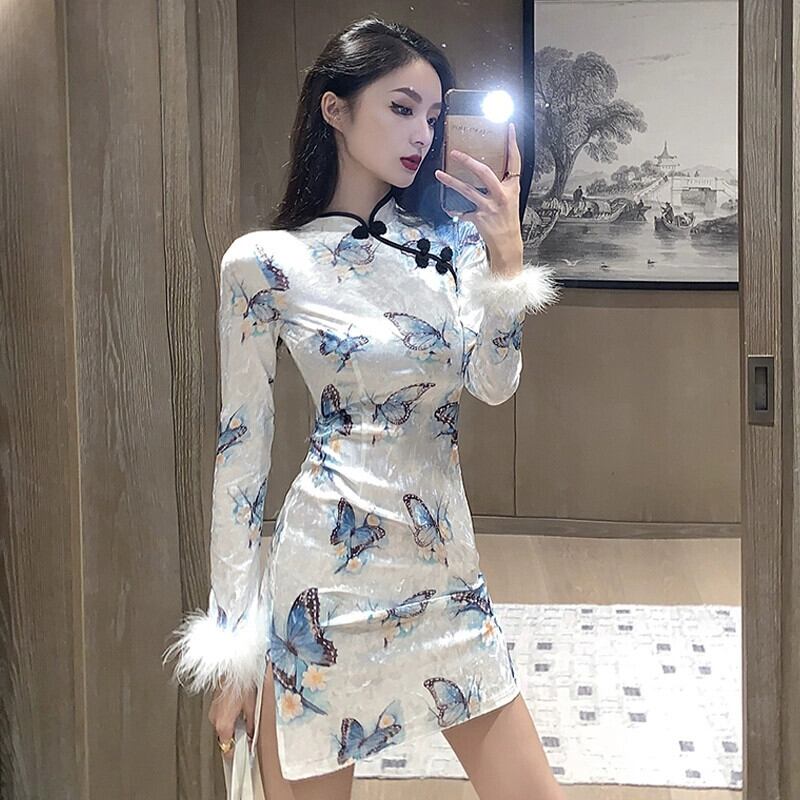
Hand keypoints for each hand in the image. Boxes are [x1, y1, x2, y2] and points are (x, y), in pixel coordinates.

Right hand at [208, 682, 256, 760]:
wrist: (232, 670)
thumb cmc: (241, 684)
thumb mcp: (252, 707)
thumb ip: (251, 725)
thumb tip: (251, 734)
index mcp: (224, 724)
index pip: (226, 747)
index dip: (234, 753)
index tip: (239, 755)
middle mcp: (215, 720)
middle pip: (224, 737)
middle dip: (234, 737)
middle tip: (245, 735)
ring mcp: (212, 713)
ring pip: (221, 727)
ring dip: (230, 726)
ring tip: (242, 717)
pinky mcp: (213, 706)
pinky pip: (219, 717)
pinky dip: (227, 717)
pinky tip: (236, 709)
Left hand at [434, 121, 523, 272]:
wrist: (507, 244)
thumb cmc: (507, 221)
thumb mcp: (509, 199)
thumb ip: (500, 185)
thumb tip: (483, 171)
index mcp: (512, 187)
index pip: (514, 161)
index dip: (512, 144)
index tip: (510, 128)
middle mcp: (502, 195)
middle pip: (484, 173)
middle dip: (468, 161)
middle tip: (454, 152)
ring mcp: (490, 207)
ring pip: (467, 190)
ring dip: (451, 181)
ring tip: (439, 174)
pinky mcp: (479, 218)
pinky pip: (463, 212)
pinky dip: (456, 211)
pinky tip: (451, 210)